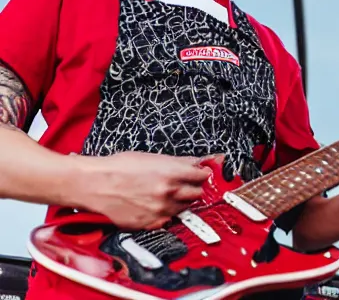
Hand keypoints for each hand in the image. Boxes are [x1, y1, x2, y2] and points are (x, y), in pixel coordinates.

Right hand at [77, 151, 211, 229]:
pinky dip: (166, 213)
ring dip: (181, 201)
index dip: (202, 174)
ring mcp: (160, 211)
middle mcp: (169, 194)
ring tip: (167, 194)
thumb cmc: (119, 167)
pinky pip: (168, 220)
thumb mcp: (152, 157)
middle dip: (194, 188)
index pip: (202, 176)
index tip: (201, 174)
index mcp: (171, 174)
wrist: (94, 184)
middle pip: (197, 194)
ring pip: (184, 208)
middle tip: (186, 184)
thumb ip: (178, 162)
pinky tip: (156, 205)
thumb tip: (197, 162)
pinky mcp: (149, 223)